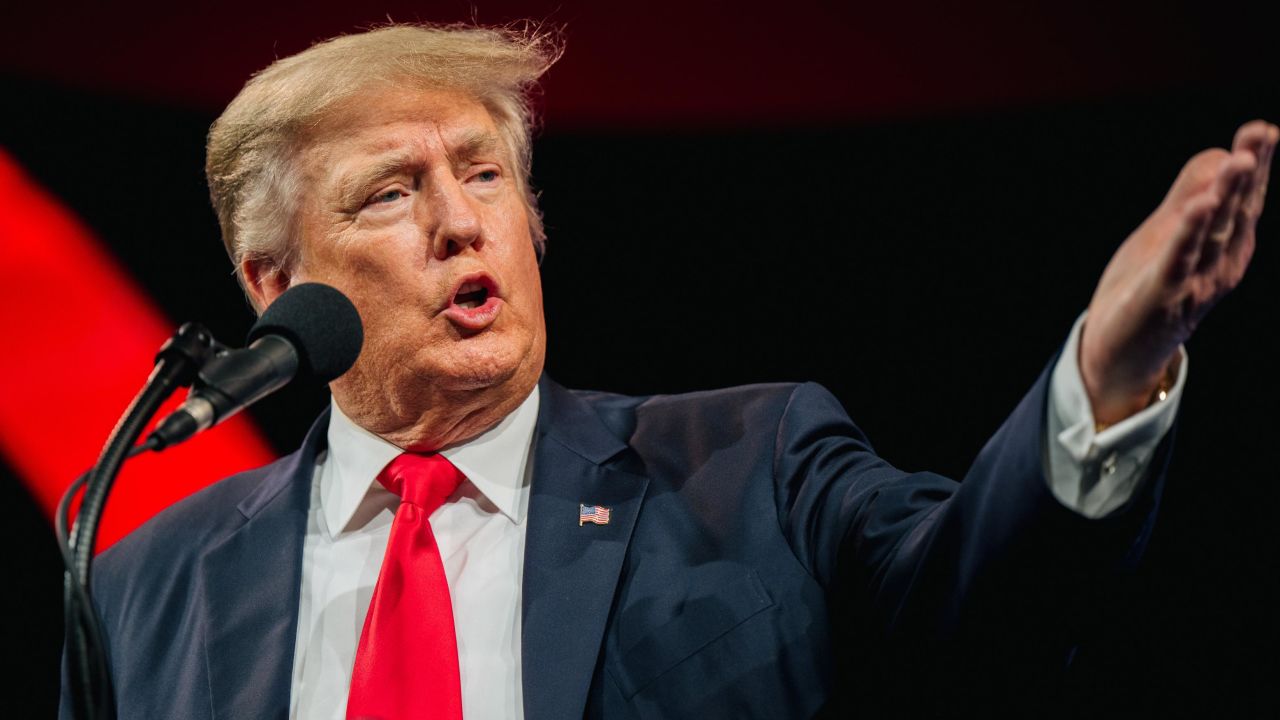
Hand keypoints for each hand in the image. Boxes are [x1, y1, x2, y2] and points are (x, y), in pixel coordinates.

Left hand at [1080, 120, 1277, 425]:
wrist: (1122, 350)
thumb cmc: (1150, 284)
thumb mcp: (1172, 232)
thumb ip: (1193, 194)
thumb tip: (1222, 152)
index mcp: (1226, 246)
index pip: (1244, 199)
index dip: (1256, 164)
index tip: (1264, 130)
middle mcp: (1220, 263)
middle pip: (1236, 211)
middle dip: (1249, 173)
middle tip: (1260, 135)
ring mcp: (1194, 281)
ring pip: (1214, 233)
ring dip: (1227, 196)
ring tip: (1238, 162)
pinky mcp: (1162, 297)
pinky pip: (1177, 261)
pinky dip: (1188, 234)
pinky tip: (1198, 208)